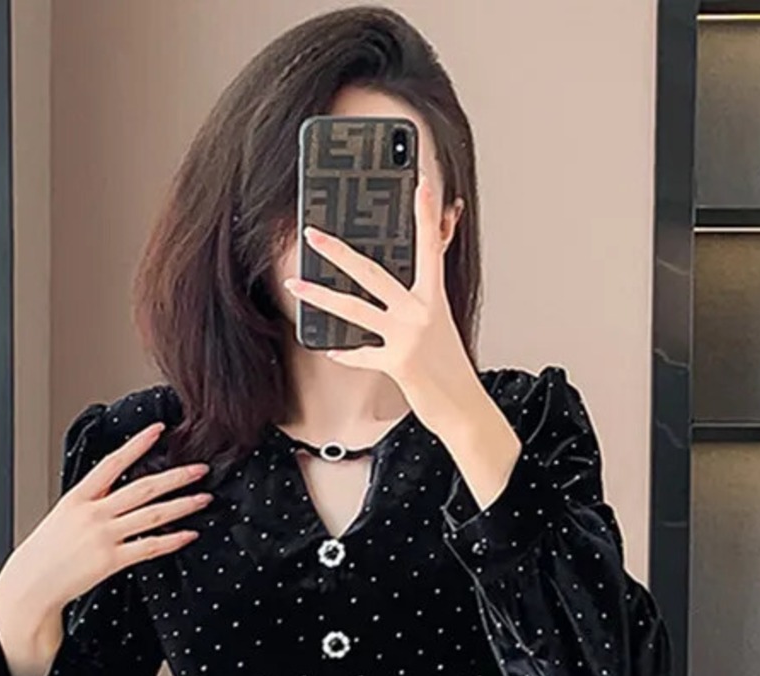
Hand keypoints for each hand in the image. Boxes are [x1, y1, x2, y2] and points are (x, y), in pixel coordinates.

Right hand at [0, 421, 212, 640]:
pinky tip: (189, 533)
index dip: (137, 444)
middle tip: (200, 469)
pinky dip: (172, 539)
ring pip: (152, 515)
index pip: (112, 462)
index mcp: (79, 497)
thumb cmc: (47, 553)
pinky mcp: (111, 560)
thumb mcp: (63, 517)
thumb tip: (116, 493)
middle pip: (142, 488)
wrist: (31, 584)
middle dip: (175, 477)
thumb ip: (90, 503)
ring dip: (182, 505)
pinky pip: (149, 546)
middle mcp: (93, 513)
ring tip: (204, 498)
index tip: (159, 430)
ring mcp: (103, 536)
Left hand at [282, 173, 483, 429]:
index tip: (422, 184)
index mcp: (434, 296)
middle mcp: (421, 311)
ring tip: (297, 283)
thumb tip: (408, 281)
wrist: (462, 406)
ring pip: (356, 310)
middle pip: (373, 273)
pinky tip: (329, 347)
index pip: (431, 246)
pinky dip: (345, 353)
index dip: (426, 215)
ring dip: (321, 296)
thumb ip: (426, 293)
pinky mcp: (398, 363)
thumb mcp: (441, 322)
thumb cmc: (448, 364)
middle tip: (313, 233)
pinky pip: (362, 354)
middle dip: (338, 251)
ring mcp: (408, 337)